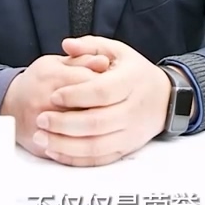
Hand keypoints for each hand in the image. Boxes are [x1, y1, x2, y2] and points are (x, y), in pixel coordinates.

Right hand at [2, 53, 110, 158]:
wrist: (11, 103)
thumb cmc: (38, 80)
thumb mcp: (57, 63)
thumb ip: (82, 60)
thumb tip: (104, 63)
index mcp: (51, 75)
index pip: (89, 81)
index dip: (107, 84)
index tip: (116, 85)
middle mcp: (44, 100)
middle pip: (87, 108)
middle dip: (107, 108)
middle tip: (117, 106)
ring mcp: (42, 125)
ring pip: (81, 133)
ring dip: (99, 129)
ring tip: (108, 122)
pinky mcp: (42, 144)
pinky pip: (70, 152)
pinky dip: (86, 147)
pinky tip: (96, 139)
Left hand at [34, 36, 172, 166]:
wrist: (164, 98)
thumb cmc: (134, 73)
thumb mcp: (117, 51)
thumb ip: (91, 46)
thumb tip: (66, 45)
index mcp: (131, 82)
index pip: (102, 92)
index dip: (76, 95)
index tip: (53, 95)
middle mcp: (132, 110)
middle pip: (97, 122)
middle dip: (65, 123)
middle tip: (41, 118)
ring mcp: (130, 133)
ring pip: (96, 146)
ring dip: (66, 145)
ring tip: (41, 138)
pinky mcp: (126, 148)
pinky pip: (99, 159)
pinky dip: (76, 159)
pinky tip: (56, 152)